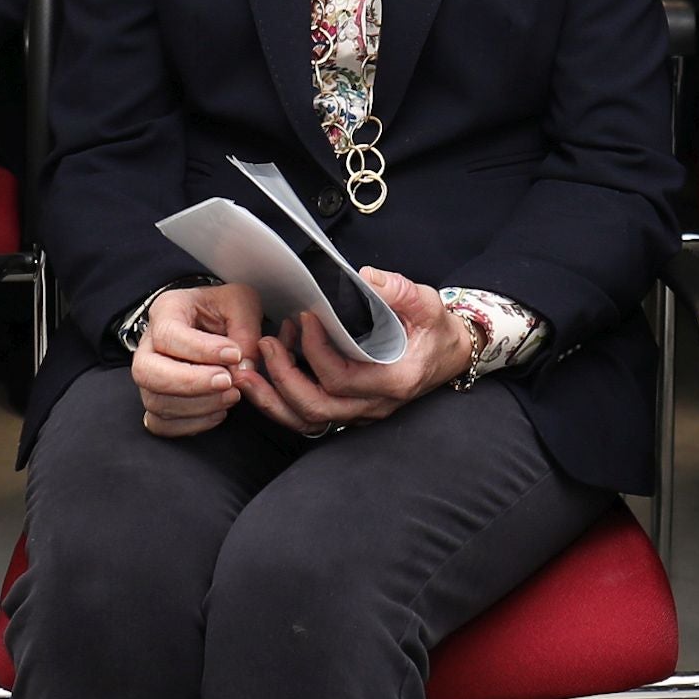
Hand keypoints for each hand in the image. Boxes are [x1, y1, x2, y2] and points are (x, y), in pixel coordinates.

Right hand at [130, 282, 262, 436]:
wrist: (217, 319)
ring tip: (232, 395)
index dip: (201, 350)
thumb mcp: (242, 304)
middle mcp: (149, 343)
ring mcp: (150, 374)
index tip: (233, 355)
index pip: (168, 334)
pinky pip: (160, 423)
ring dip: (197, 406)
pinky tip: (218, 412)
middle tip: (227, 381)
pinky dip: (190, 424)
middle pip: (147, 372)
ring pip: (155, 401)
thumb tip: (241, 368)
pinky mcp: (157, 399)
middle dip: (190, 383)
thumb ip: (245, 331)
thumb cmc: (225, 309)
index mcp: (167, 310)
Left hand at [234, 270, 472, 436]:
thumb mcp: (425, 302)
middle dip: (283, 379)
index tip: (304, 319)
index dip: (315, 351)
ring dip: (274, 399)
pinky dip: (283, 402)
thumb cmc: (435, 329)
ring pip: (309, 420)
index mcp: (394, 380)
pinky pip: (311, 417)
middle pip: (318, 408)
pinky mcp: (350, 410)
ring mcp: (362, 412)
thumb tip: (363, 277)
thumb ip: (396, 290)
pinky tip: (265, 379)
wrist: (449, 352)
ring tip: (248, 372)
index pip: (342, 378)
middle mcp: (376, 404)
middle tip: (264, 346)